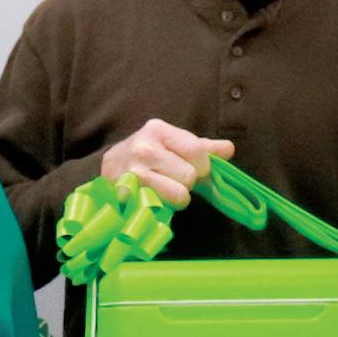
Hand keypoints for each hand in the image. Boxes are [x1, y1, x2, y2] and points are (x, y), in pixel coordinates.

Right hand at [98, 120, 231, 206]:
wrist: (108, 168)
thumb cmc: (147, 156)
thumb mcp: (172, 144)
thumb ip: (202, 146)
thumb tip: (229, 149)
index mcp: (158, 129)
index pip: (197, 150)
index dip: (203, 165)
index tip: (195, 169)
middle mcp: (143, 147)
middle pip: (190, 175)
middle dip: (187, 182)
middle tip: (174, 180)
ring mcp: (133, 172)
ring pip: (179, 194)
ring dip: (177, 197)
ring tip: (165, 190)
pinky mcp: (127, 194)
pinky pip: (163, 206)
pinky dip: (163, 206)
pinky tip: (153, 197)